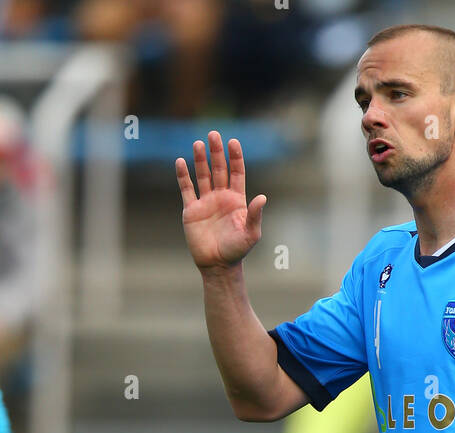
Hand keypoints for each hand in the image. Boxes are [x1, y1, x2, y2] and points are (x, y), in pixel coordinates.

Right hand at [176, 132, 266, 270]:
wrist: (217, 266)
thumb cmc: (237, 251)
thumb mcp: (250, 234)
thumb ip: (255, 215)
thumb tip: (263, 197)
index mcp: (236, 200)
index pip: (236, 173)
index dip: (235, 158)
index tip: (233, 142)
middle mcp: (221, 197)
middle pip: (218, 169)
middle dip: (216, 152)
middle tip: (213, 134)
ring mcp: (205, 202)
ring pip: (202, 175)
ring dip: (200, 159)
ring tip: (198, 143)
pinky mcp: (191, 210)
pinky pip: (186, 189)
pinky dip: (183, 175)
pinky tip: (181, 162)